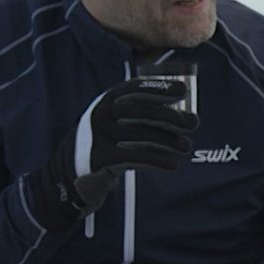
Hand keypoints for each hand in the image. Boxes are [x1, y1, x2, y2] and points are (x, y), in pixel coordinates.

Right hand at [27, 77, 197, 222]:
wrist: (70, 176)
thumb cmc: (106, 146)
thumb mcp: (118, 124)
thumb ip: (145, 117)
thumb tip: (187, 117)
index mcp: (106, 102)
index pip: (134, 88)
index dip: (158, 87)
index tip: (183, 91)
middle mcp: (101, 115)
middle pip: (140, 111)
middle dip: (171, 115)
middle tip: (194, 123)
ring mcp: (98, 137)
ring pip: (141, 135)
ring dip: (169, 141)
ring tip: (186, 147)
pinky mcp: (100, 159)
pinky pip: (135, 157)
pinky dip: (158, 160)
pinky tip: (173, 164)